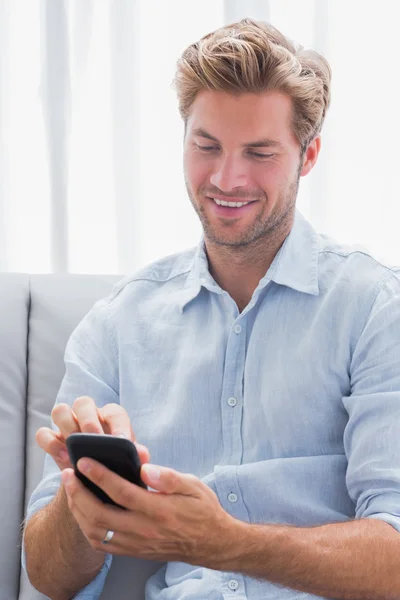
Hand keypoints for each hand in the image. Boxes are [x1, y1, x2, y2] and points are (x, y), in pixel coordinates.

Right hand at [36, 396, 149, 470]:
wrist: (94, 484)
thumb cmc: (116, 467)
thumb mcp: (128, 464)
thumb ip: (135, 457)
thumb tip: (142, 455)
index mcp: (110, 418)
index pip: (114, 412)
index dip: (118, 424)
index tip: (122, 441)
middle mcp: (88, 415)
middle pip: (83, 403)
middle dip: (88, 420)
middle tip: (94, 439)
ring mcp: (68, 425)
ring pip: (60, 411)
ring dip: (66, 427)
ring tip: (74, 450)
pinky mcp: (52, 438)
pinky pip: (43, 433)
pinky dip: (51, 443)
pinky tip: (62, 458)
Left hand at [61, 459, 237, 567]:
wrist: (212, 544)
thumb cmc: (202, 510)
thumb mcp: (193, 486)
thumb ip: (169, 477)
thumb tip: (146, 467)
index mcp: (159, 510)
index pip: (121, 491)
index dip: (100, 475)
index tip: (84, 461)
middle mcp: (145, 530)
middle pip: (100, 514)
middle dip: (79, 492)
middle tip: (69, 473)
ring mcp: (137, 544)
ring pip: (96, 531)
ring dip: (78, 510)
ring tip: (72, 490)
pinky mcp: (134, 552)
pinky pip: (102, 545)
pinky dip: (87, 528)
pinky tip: (83, 512)